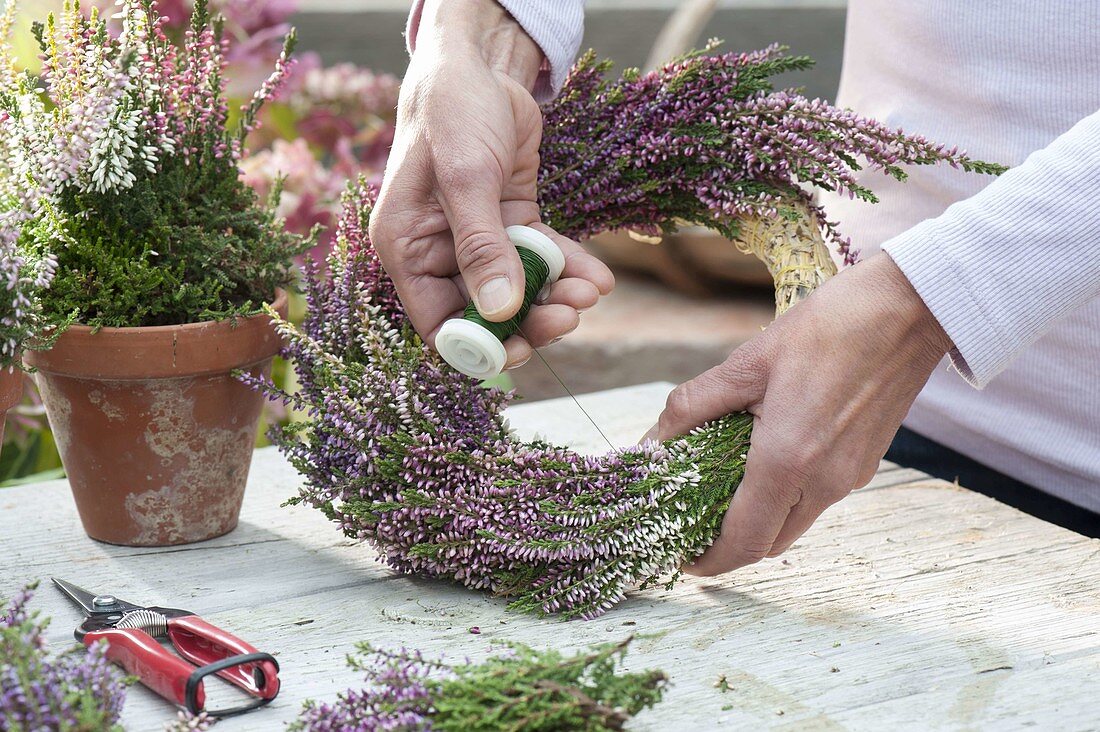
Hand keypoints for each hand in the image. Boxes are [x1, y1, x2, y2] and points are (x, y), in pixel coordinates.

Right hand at [370, 0, 612, 367]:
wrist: (480, 63)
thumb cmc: (453, 111)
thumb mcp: (465, 177)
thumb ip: (481, 245)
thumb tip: (499, 309)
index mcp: (407, 249)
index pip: (438, 325)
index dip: (479, 348)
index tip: (523, 351)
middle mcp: (438, 252)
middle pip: (484, 314)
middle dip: (530, 319)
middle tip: (571, 315)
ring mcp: (476, 239)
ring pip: (519, 289)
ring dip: (556, 295)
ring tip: (591, 290)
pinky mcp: (509, 221)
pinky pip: (540, 256)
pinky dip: (568, 267)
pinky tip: (598, 276)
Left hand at [646, 253, 952, 573]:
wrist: (908, 310)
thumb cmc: (828, 328)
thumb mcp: (747, 363)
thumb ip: (693, 406)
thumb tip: (653, 440)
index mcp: (788, 461)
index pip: (743, 543)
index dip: (709, 562)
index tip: (681, 560)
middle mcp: (824, 482)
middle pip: (769, 545)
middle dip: (728, 547)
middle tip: (691, 525)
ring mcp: (850, 477)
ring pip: (794, 526)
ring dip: (757, 524)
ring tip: (718, 495)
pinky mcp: (864, 465)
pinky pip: (815, 501)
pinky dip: (783, 501)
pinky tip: (760, 465)